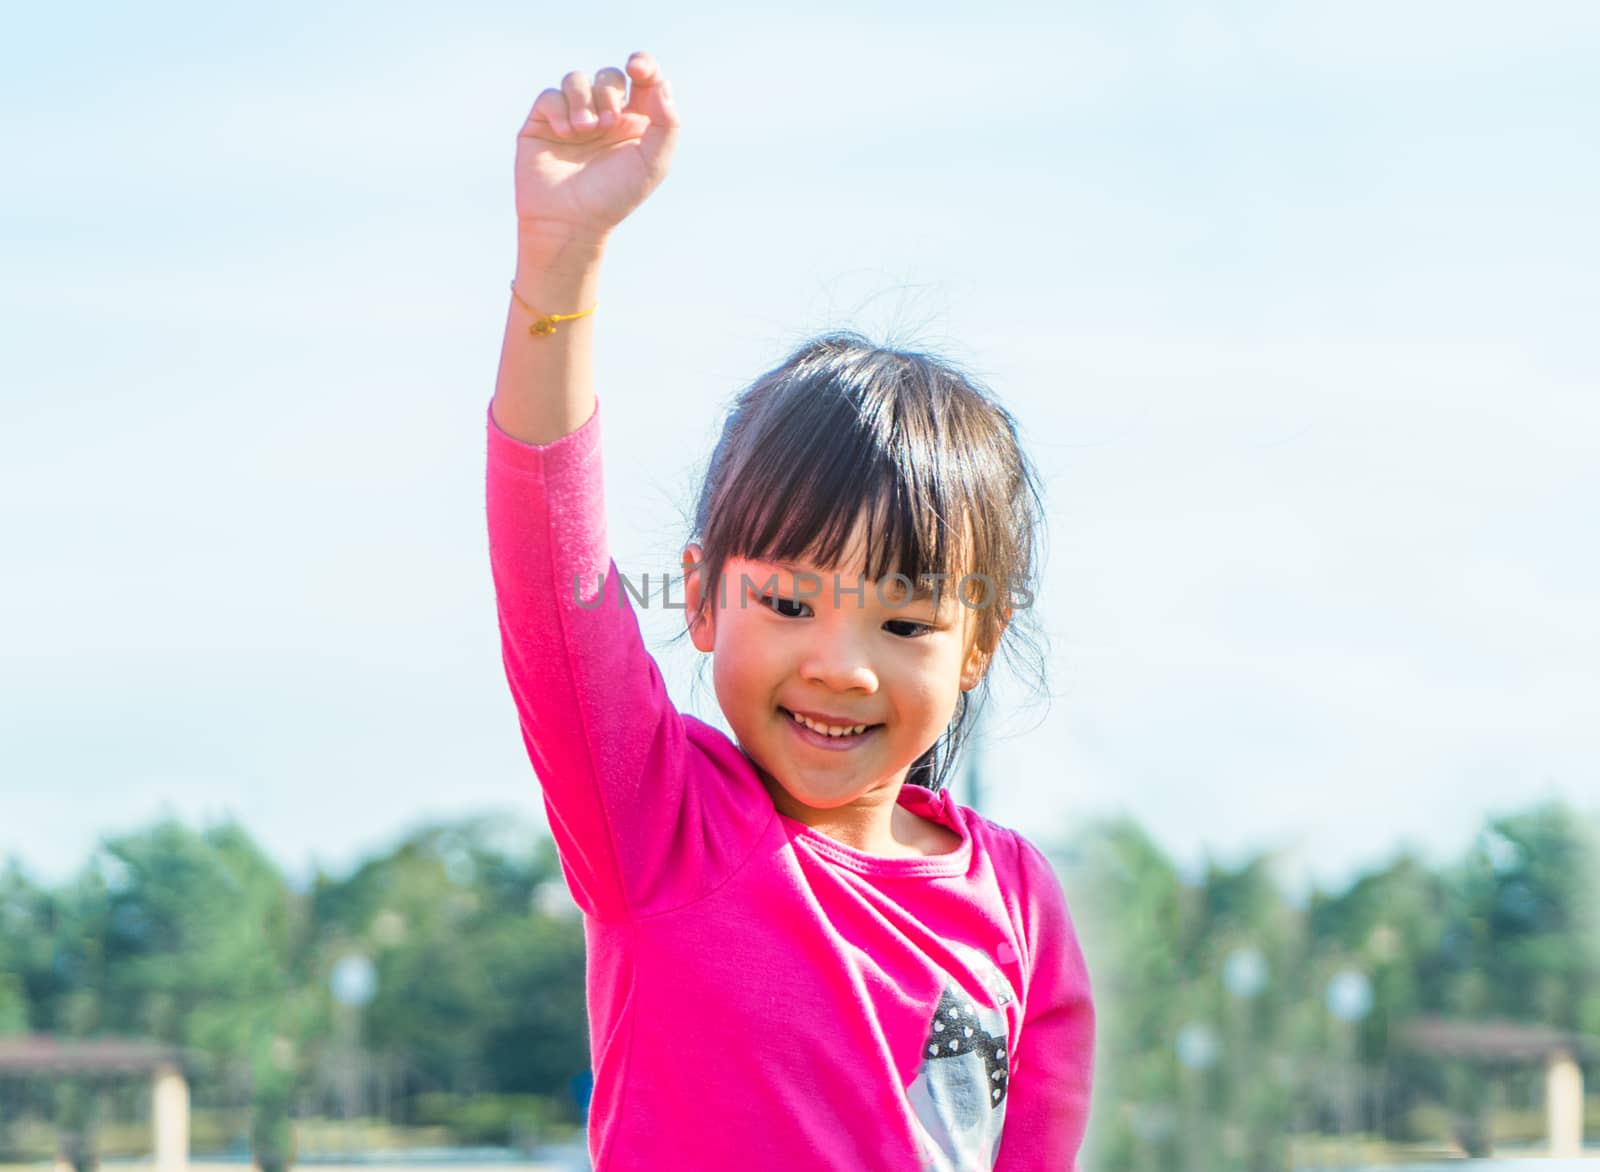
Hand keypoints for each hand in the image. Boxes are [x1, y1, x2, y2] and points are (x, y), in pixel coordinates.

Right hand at [515, 50, 679, 250]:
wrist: (570, 222)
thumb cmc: (614, 197)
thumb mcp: (652, 164)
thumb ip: (667, 125)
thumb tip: (663, 84)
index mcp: (635, 121)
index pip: (643, 78)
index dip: (642, 64)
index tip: (637, 68)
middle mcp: (605, 115)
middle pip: (610, 76)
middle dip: (609, 92)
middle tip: (609, 123)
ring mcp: (573, 116)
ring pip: (577, 79)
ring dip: (583, 99)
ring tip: (585, 130)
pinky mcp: (543, 122)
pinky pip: (550, 95)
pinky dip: (560, 109)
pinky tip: (565, 133)